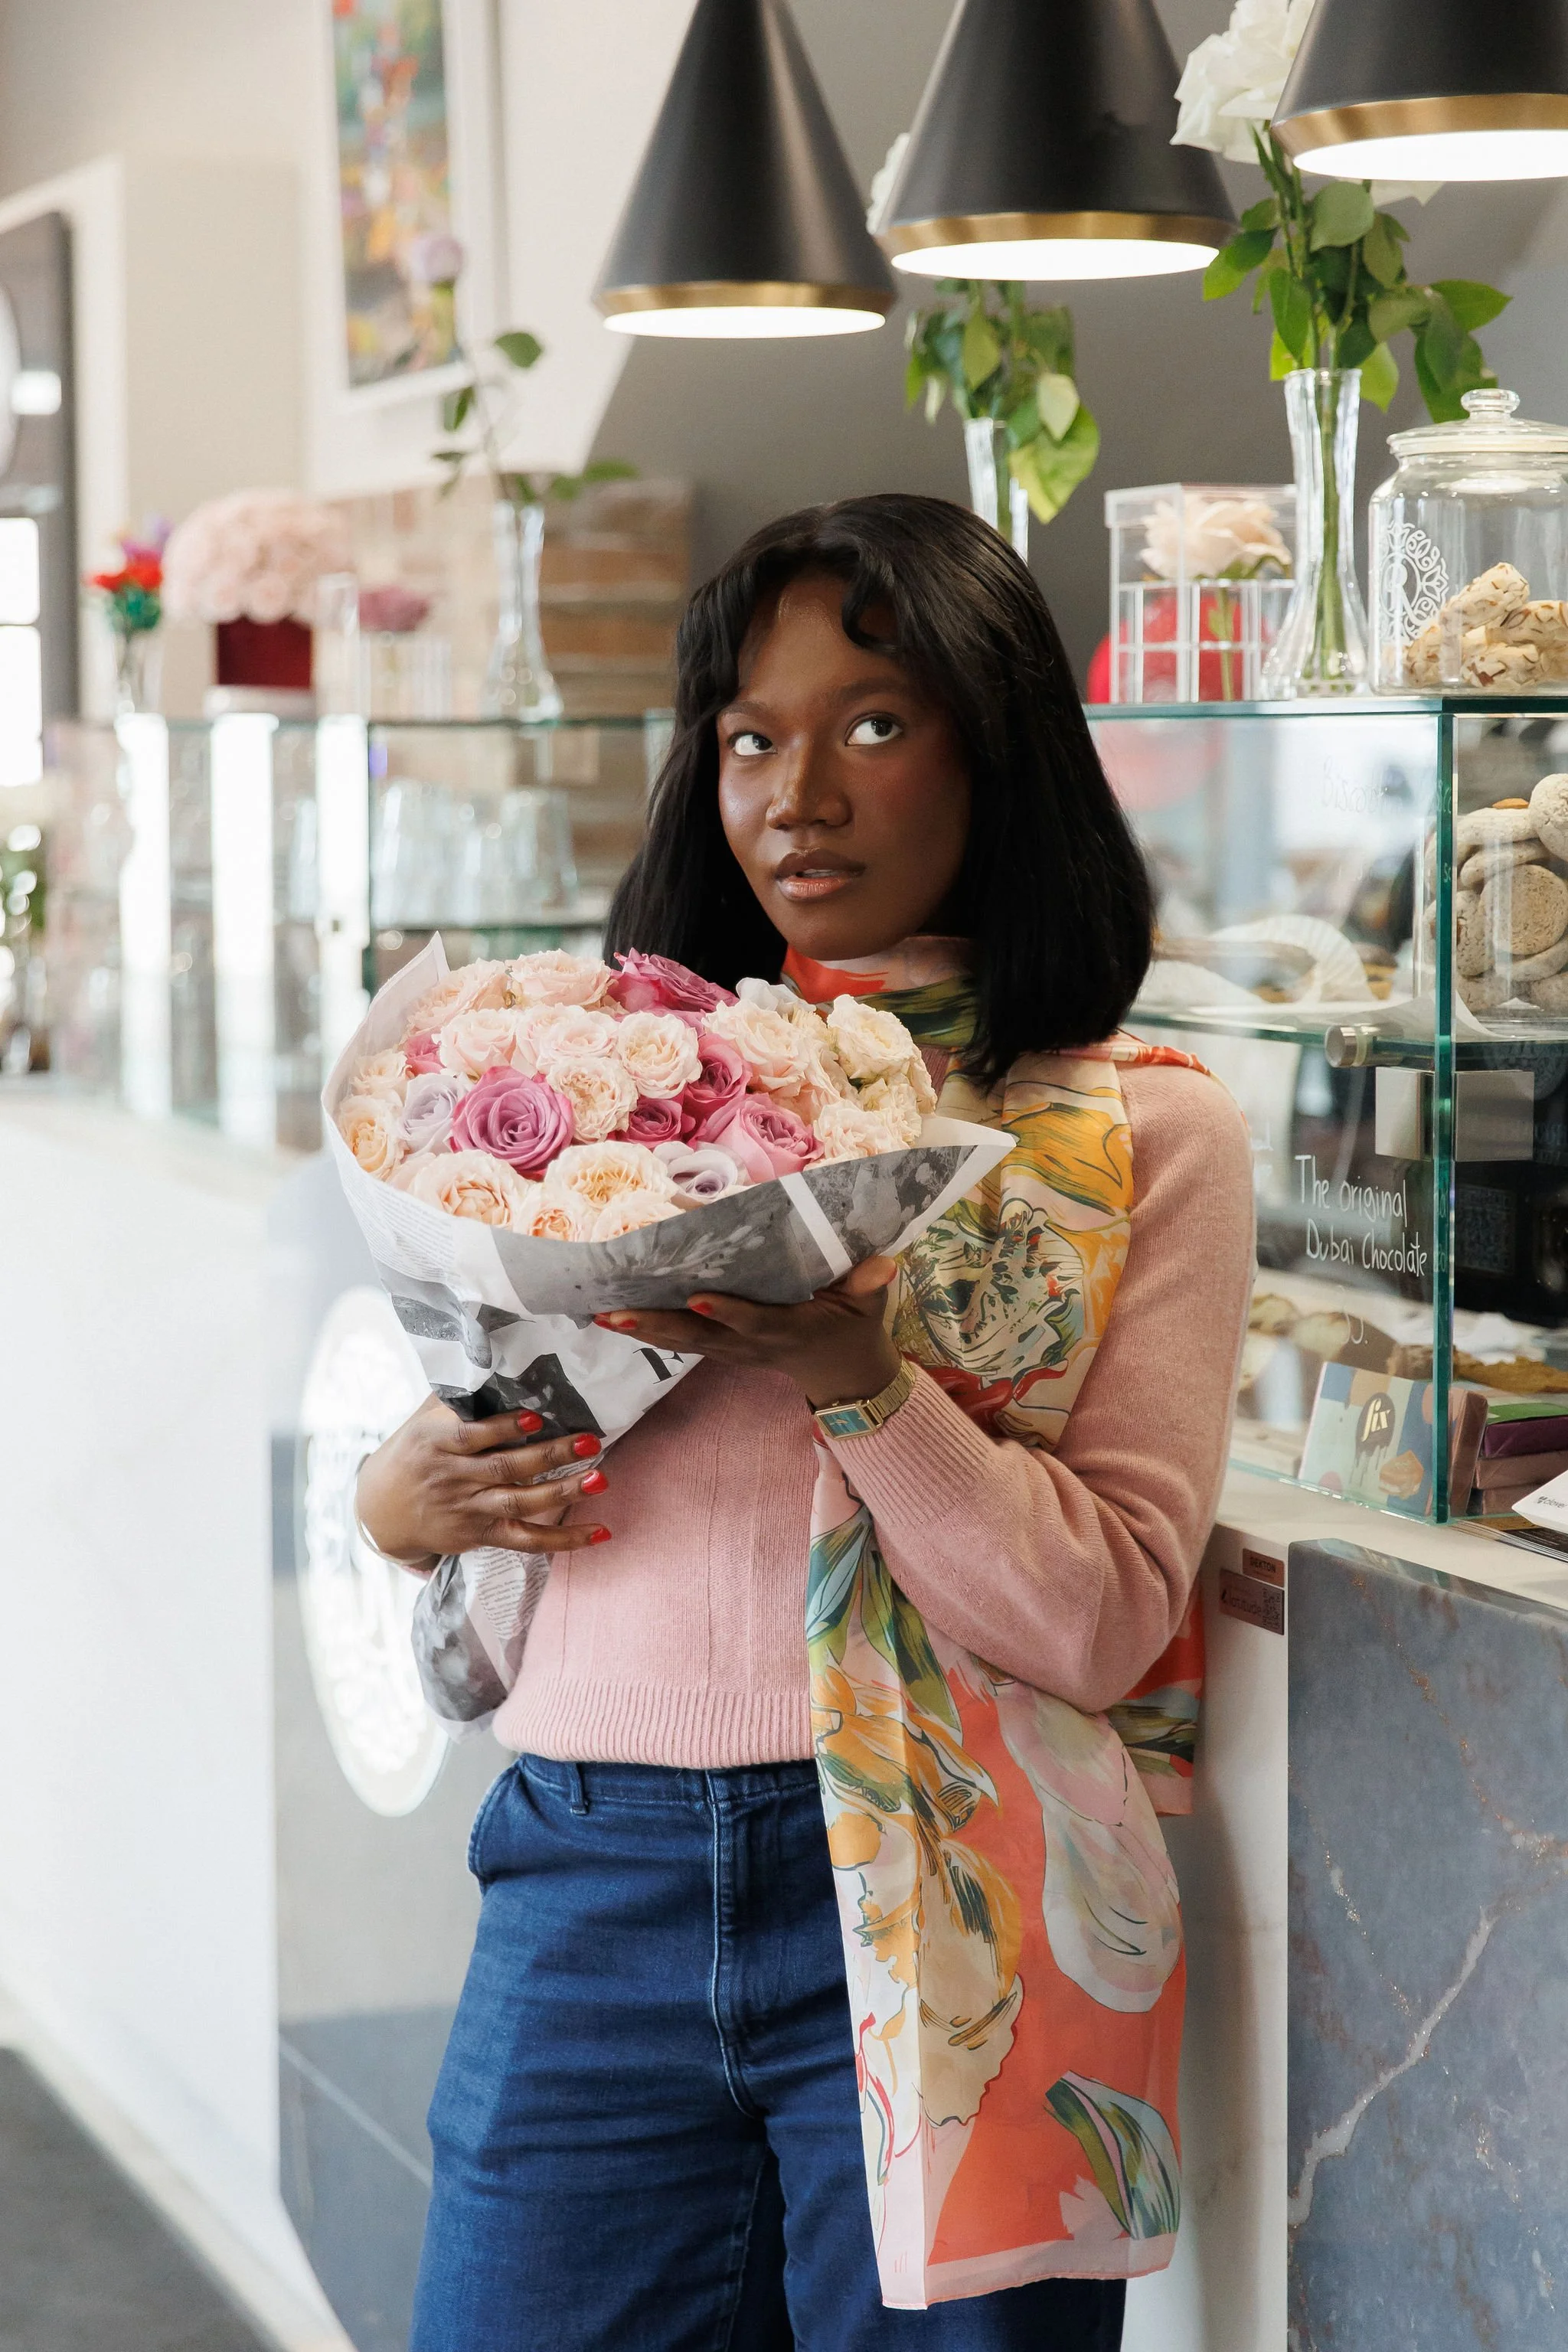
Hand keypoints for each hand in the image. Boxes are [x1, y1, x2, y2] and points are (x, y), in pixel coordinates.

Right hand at [355, 1395, 610, 1565]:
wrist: (381, 1512)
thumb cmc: (414, 1453)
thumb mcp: (423, 1420)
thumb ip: (458, 1396)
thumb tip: (498, 1356)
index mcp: (435, 1441)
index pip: (468, 1435)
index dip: (501, 1427)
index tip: (534, 1416)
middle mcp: (452, 1476)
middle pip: (504, 1467)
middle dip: (549, 1455)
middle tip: (590, 1441)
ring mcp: (468, 1508)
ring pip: (519, 1502)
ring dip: (562, 1492)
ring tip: (600, 1480)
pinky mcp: (481, 1533)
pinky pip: (526, 1539)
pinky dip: (562, 1539)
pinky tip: (598, 1533)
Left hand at [595, 1255, 900, 1409]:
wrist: (844, 1374)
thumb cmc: (856, 1328)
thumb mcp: (870, 1307)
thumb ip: (869, 1286)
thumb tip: (882, 1266)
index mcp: (788, 1330)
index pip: (754, 1322)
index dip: (726, 1312)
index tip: (695, 1297)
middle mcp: (752, 1345)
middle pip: (698, 1337)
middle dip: (654, 1326)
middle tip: (610, 1313)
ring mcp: (733, 1350)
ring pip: (681, 1341)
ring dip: (640, 1328)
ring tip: (598, 1313)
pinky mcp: (722, 1348)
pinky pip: (680, 1339)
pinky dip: (648, 1327)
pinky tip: (614, 1314)